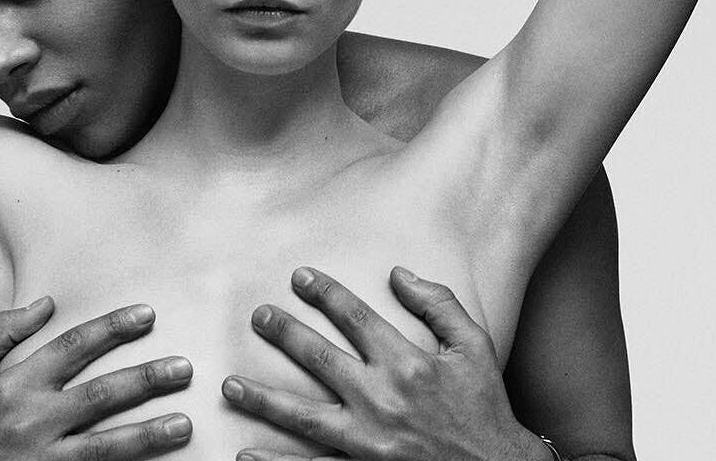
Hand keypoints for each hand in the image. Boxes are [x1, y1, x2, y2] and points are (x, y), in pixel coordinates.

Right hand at [0, 297, 192, 460]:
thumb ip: (2, 331)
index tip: (146, 314)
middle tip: (184, 367)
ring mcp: (41, 460)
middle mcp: (30, 421)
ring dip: (148, 434)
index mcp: (13, 384)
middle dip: (145, 379)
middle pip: (99, 395)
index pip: (72, 347)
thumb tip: (46, 302)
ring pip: (105, 447)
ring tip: (184, 423)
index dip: (111, 328)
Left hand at [222, 267, 551, 460]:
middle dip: (283, 333)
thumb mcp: (475, 347)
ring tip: (229, 386)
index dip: (323, 293)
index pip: (354, 317)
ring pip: (303, 416)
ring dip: (263, 399)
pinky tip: (243, 455)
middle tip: (257, 316)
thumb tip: (399, 273)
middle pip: (318, 358)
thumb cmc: (487, 409)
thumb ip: (439, 304)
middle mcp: (382, 399)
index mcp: (407, 363)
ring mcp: (369, 440)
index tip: (298, 277)